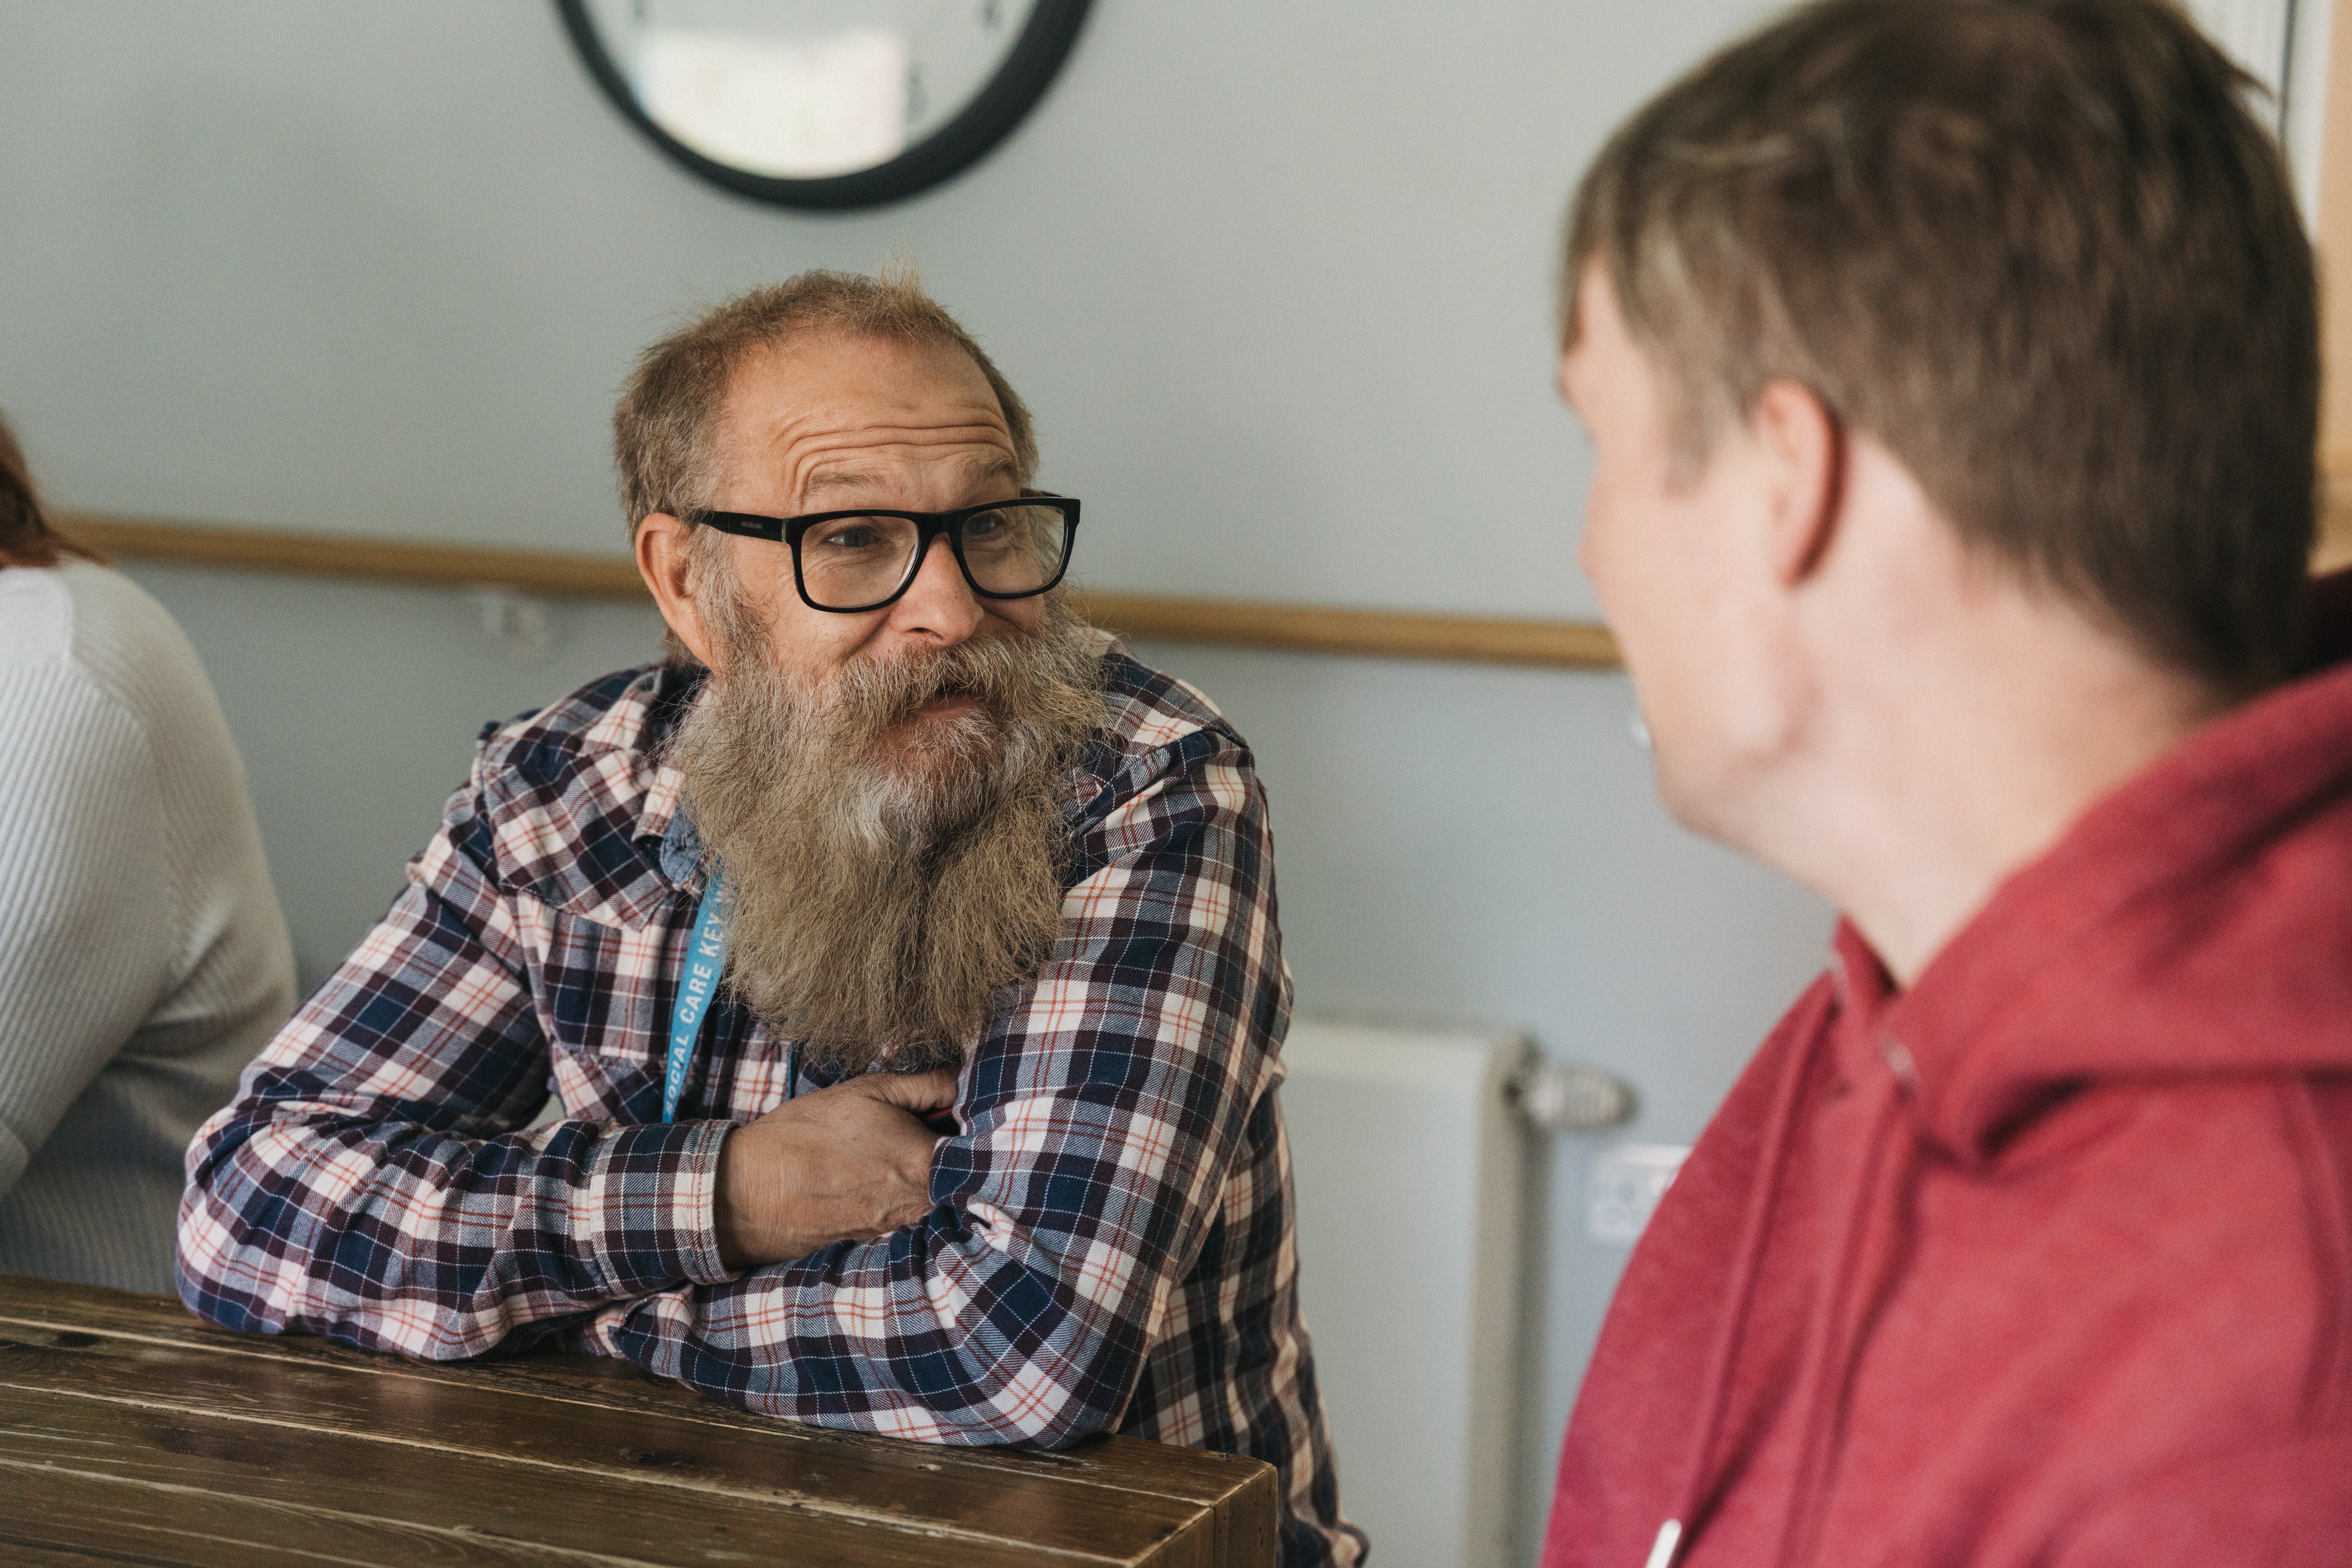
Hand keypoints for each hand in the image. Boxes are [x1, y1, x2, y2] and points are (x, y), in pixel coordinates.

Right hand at [710, 1070, 956, 1269]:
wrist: (749, 1191)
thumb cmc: (806, 1133)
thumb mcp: (867, 1090)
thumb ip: (924, 1086)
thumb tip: (958, 1083)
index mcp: (923, 1161)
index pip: (976, 1150)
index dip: (974, 1130)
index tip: (959, 1117)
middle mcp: (919, 1201)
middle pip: (956, 1175)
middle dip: (947, 1153)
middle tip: (927, 1129)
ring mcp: (897, 1225)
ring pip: (929, 1195)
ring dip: (920, 1175)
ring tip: (887, 1153)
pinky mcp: (874, 1238)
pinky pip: (901, 1212)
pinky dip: (895, 1194)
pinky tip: (869, 1176)